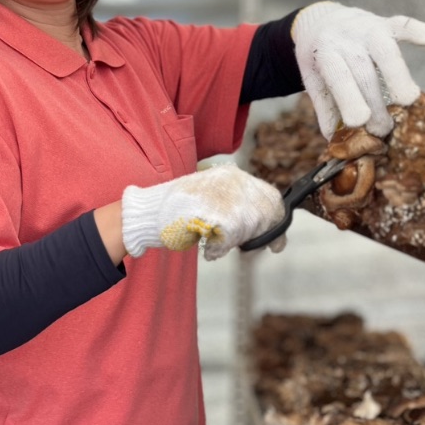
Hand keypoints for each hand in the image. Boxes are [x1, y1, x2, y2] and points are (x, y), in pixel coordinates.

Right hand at [122, 164, 286, 260]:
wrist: (147, 212)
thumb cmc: (178, 213)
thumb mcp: (214, 202)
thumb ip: (239, 208)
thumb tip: (272, 234)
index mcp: (232, 174)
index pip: (270, 197)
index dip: (276, 221)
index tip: (277, 243)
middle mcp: (231, 179)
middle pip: (266, 213)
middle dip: (262, 235)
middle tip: (249, 249)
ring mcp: (223, 193)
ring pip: (251, 226)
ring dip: (235, 242)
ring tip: (214, 242)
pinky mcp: (214, 210)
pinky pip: (232, 238)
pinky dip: (220, 249)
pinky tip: (208, 247)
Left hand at [292, 1, 424, 138]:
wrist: (320, 21)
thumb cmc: (321, 60)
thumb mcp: (314, 80)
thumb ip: (325, 107)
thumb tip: (335, 139)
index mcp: (324, 54)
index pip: (338, 77)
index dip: (349, 99)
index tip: (359, 123)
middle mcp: (345, 39)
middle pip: (364, 71)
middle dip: (376, 103)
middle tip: (383, 129)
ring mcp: (366, 28)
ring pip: (385, 50)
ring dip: (398, 76)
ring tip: (408, 101)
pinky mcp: (385, 23)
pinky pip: (404, 25)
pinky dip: (423, 31)